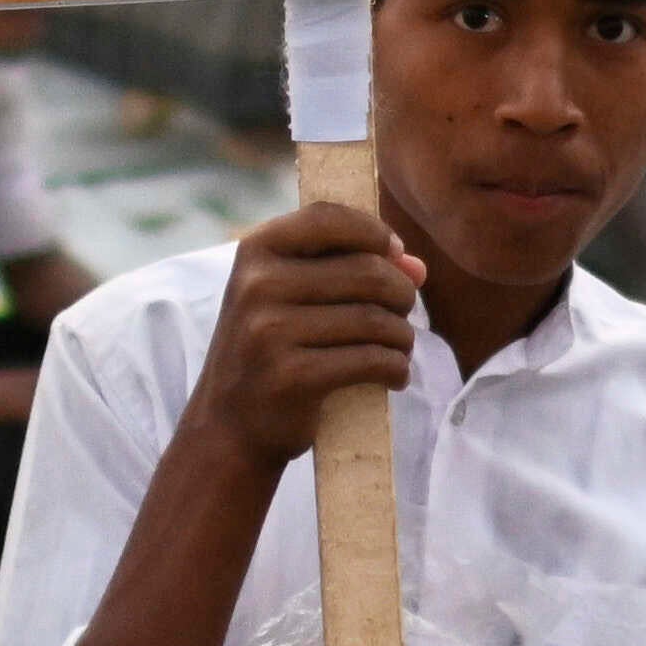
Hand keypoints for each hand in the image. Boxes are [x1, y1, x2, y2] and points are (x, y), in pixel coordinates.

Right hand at [179, 194, 419, 486]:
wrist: (228, 428)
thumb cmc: (269, 352)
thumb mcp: (289, 298)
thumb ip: (348, 271)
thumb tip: (417, 268)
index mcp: (255, 252)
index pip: (328, 217)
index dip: (373, 231)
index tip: (395, 253)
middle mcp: (258, 286)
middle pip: (366, 271)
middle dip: (401, 293)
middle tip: (403, 313)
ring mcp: (271, 332)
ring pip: (374, 319)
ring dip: (402, 336)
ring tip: (400, 347)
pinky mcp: (292, 376)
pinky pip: (370, 360)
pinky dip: (396, 368)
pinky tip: (394, 376)